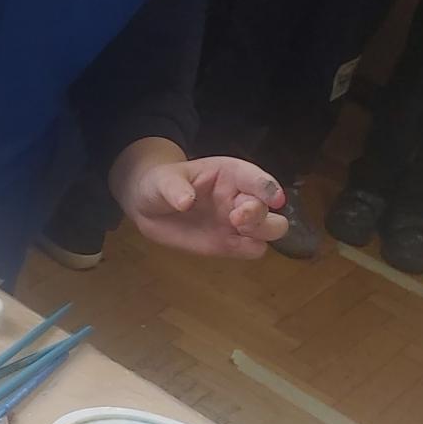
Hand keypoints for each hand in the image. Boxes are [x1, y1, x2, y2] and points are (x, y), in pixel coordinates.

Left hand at [117, 151, 286, 258]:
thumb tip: (185, 201)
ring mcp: (237, 222)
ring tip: (237, 228)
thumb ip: (174, 187)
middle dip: (260, 213)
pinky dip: (250, 249)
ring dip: (261, 231)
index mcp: (232, 174)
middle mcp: (241, 197)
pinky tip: (231, 245)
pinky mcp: (229, 244)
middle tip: (236, 217)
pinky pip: (252, 249)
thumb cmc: (161, 185)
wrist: (148, 207)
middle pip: (268, 208)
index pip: (257, 179)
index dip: (269, 187)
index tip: (275, 199)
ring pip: (270, 229)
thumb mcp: (163, 180)